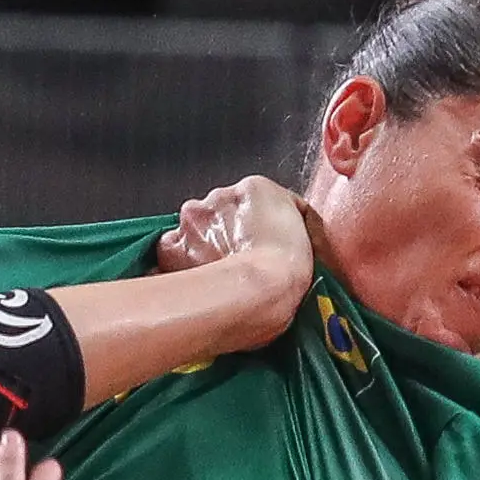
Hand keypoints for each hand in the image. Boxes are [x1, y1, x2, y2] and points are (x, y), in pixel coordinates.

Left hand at [156, 176, 315, 346]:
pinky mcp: (173, 246)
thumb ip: (287, 222)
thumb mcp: (307, 234)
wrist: (260, 291)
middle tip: (238, 261)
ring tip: (219, 275)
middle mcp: (218, 196)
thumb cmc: (286, 271)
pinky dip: (181, 261)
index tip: (256, 246)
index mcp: (254, 188)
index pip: (249, 201)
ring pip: (194, 230)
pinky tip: (197, 276)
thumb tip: (280, 228)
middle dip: (225, 233)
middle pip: (219, 213)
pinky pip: (172, 250)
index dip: (253, 226)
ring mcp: (192, 220)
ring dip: (203, 246)